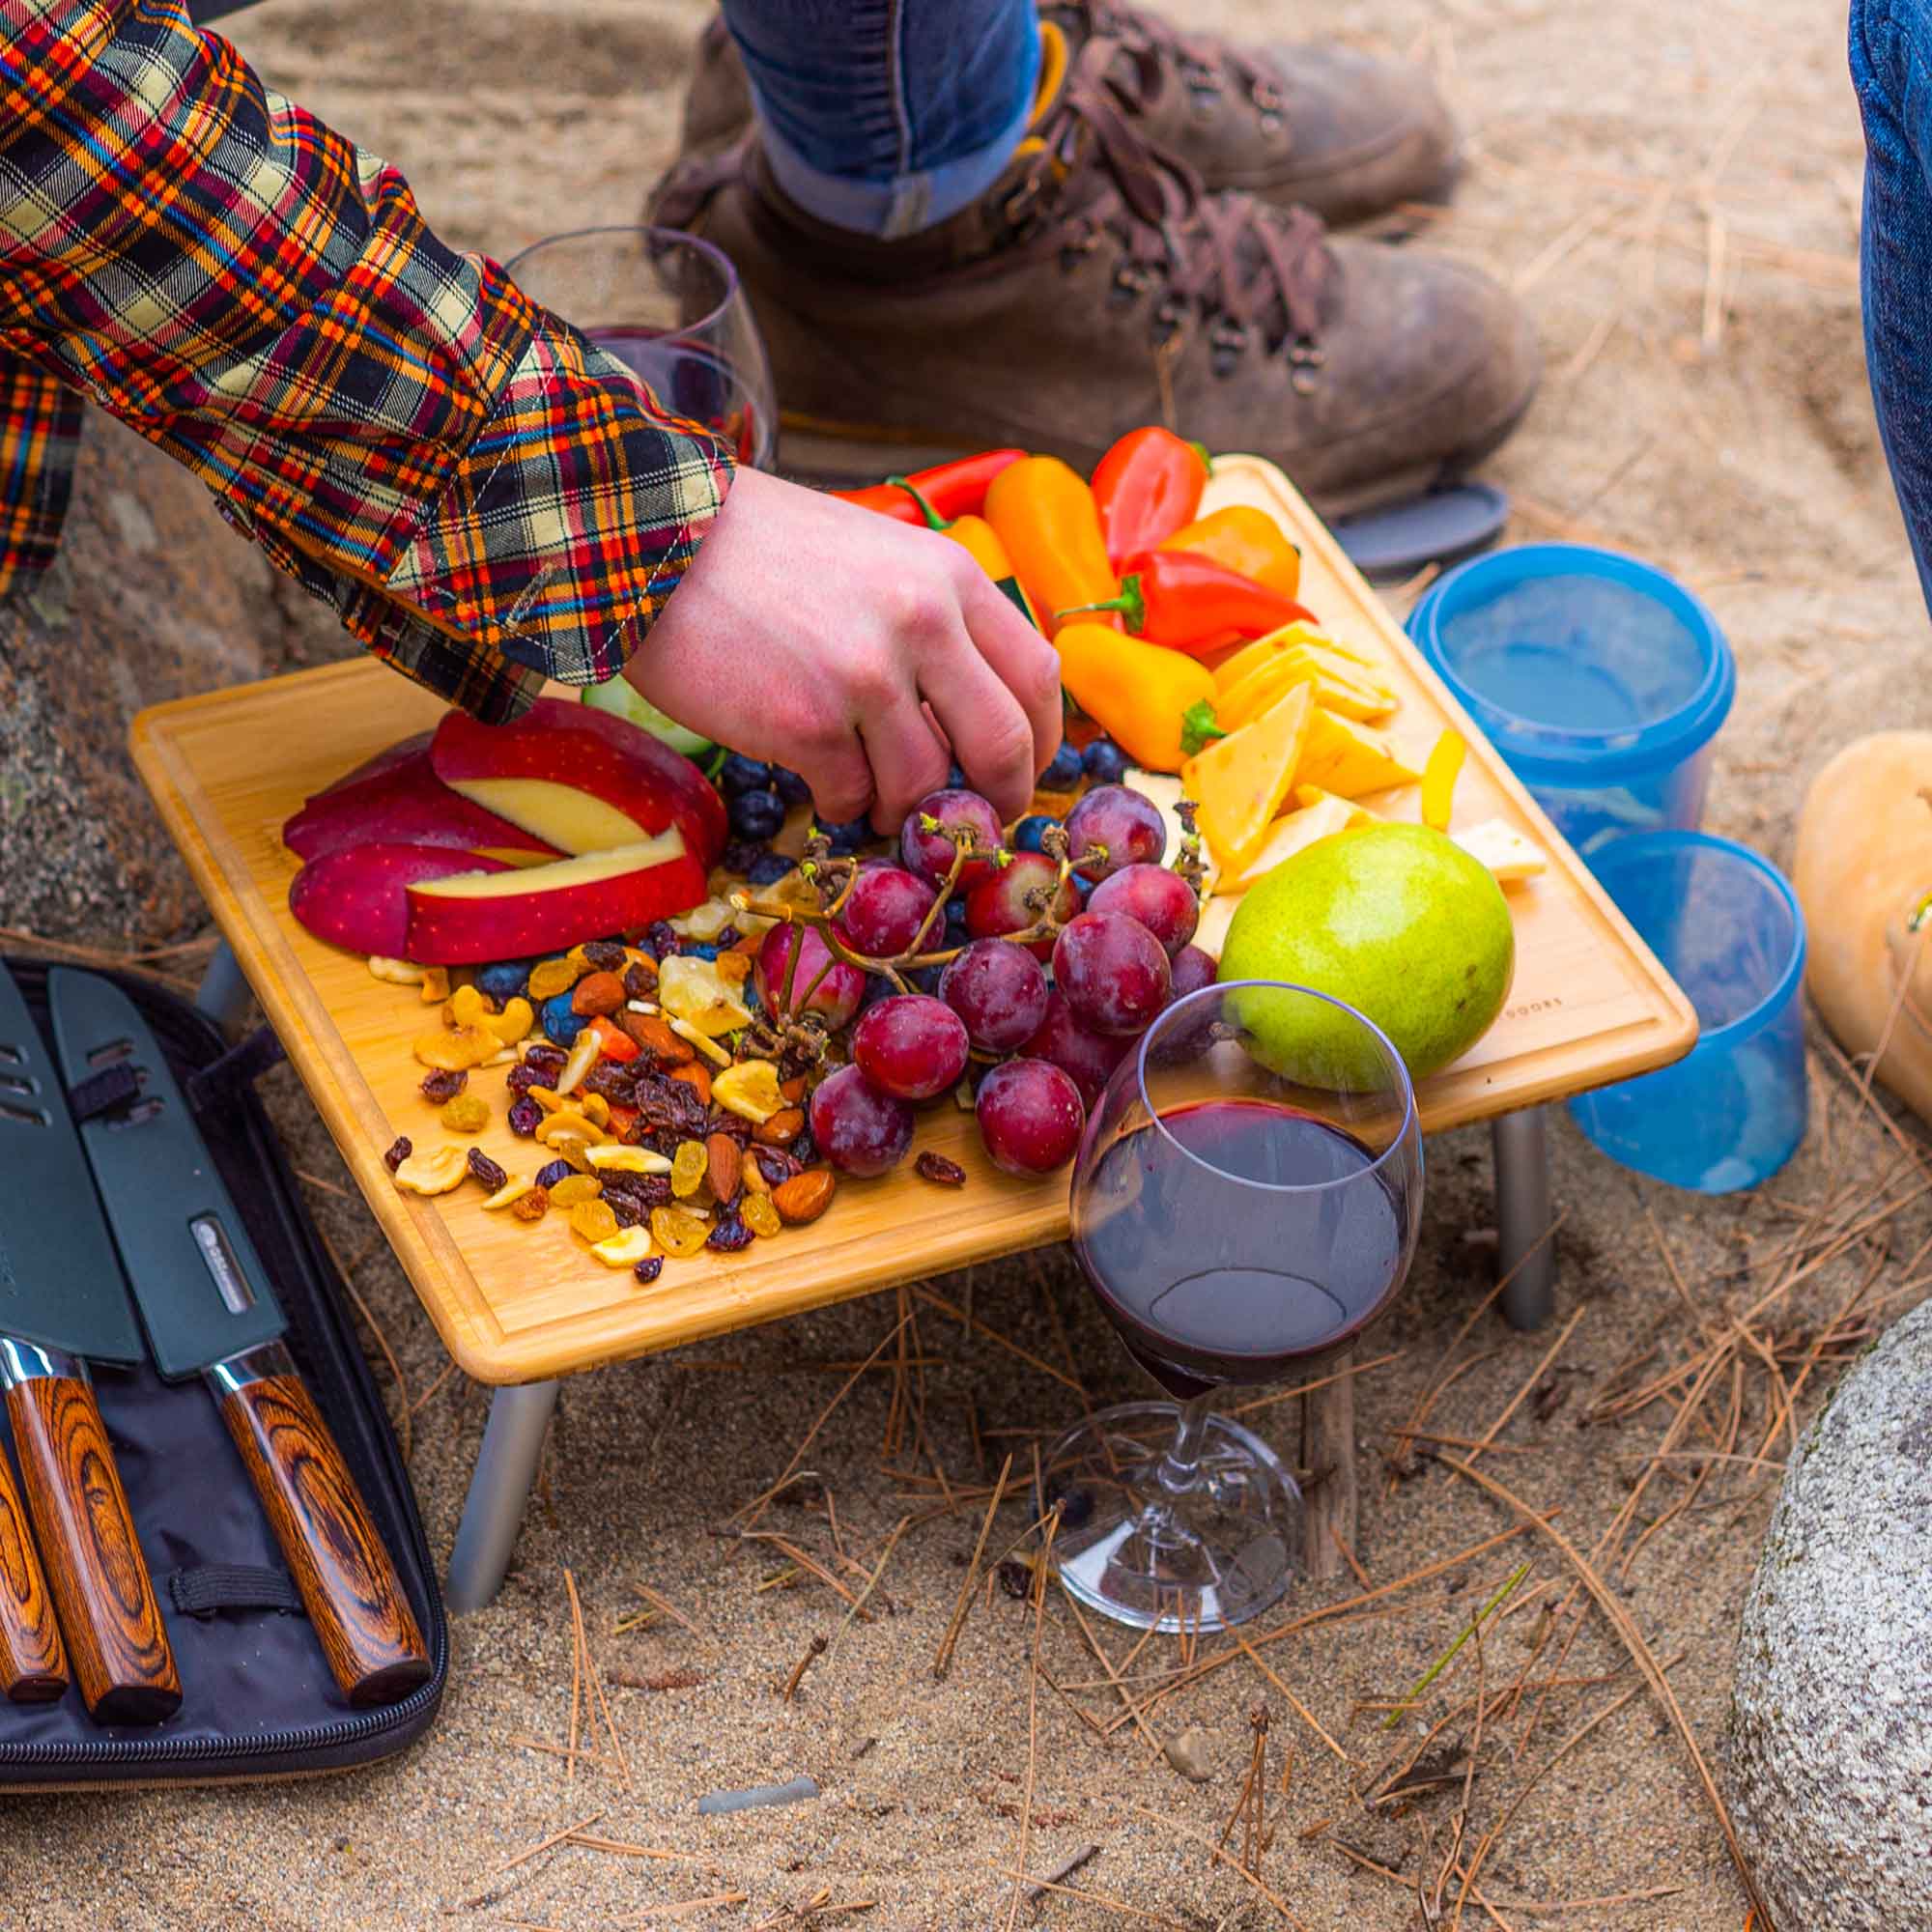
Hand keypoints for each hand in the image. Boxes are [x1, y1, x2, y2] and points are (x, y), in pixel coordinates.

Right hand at [627, 468, 1062, 828]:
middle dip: (994, 798)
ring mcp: (866, 677)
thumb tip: (973, 712)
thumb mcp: (875, 555)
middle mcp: (922, 623)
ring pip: (923, 785)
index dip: (1039, 741)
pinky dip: (837, 804)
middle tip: (968, 819)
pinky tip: (814, 780)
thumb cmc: (759, 550)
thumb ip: (932, 619)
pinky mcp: (806, 724)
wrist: (651, 539)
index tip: (1016, 771)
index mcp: (949, 577)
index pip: (1038, 675)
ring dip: (899, 807)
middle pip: (1005, 744)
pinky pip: (849, 797)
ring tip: (866, 792)